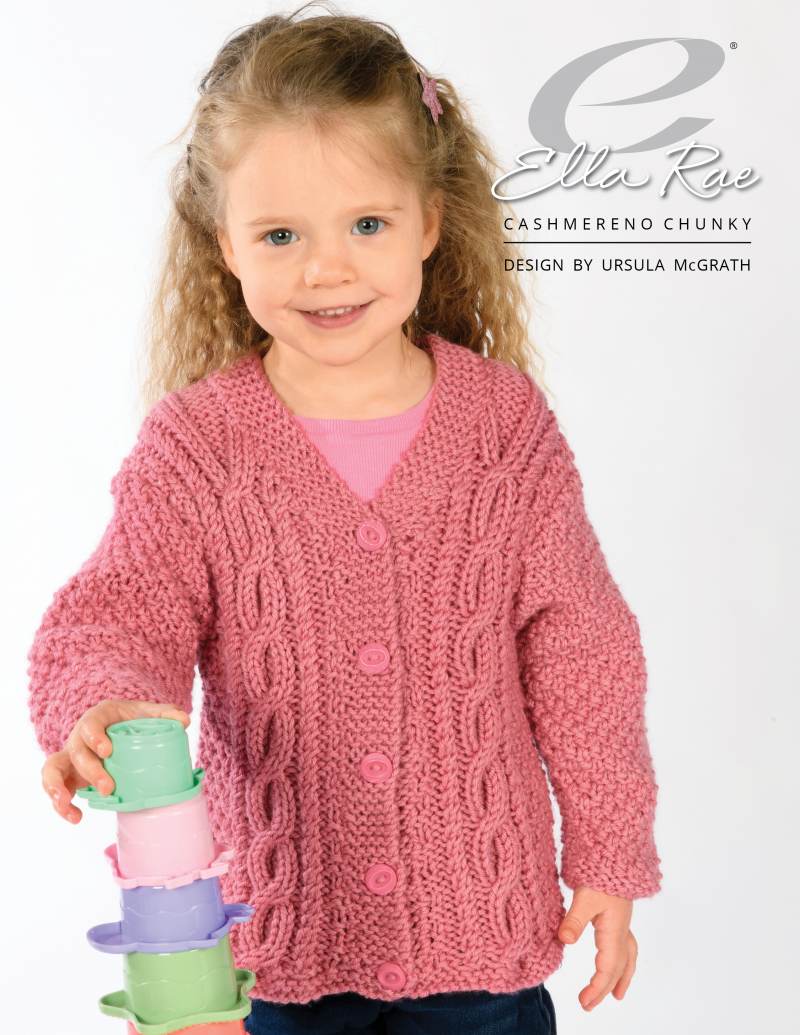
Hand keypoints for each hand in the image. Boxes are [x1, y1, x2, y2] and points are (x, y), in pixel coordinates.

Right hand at [40, 698, 189, 823]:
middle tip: (108, 787)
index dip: (94, 737)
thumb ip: (164, 714)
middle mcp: (78, 737)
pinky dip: (61, 806)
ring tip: (67, 804)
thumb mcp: (145, 712)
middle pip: (76, 752)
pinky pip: (54, 788)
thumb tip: (184, 721)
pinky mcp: (68, 775)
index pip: (90, 724)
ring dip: (56, 788)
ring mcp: (70, 756)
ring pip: (52, 769)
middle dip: (90, 771)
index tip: (107, 750)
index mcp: (97, 718)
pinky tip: (76, 818)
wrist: (115, 725)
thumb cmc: (129, 719)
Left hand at [558, 885, 636, 1011]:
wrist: (615, 854)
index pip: (607, 968)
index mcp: (614, 931)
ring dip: (622, 977)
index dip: (596, 988)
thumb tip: (564, 941)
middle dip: (606, 987)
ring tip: (618, 994)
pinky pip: (626, 945)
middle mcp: (621, 930)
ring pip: (627, 957)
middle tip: (590, 1004)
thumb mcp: (584, 897)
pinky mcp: (619, 914)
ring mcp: (623, 922)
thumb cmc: (601, 874)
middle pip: (618, 967)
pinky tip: (616, 958)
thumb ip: (574, 920)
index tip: (584, 1003)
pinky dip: (623, 959)